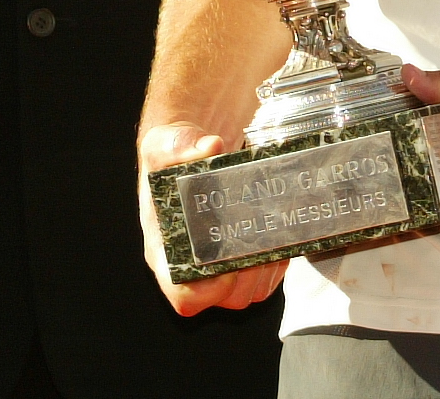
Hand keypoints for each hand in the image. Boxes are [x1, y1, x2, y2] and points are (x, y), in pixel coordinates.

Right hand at [136, 122, 286, 315]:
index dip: (206, 290)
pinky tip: (276, 228)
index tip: (225, 262)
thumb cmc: (171, 157)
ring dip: (267, 263)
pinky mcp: (245, 260)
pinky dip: (277, 259)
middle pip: (227, 296)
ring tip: (271, 226)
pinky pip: (267, 278)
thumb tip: (209, 147)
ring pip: (252, 289)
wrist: (195, 151)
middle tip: (258, 233)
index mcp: (166, 250)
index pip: (183, 294)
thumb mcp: (162, 143)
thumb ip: (177, 145)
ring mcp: (221, 266)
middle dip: (250, 269)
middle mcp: (194, 266)